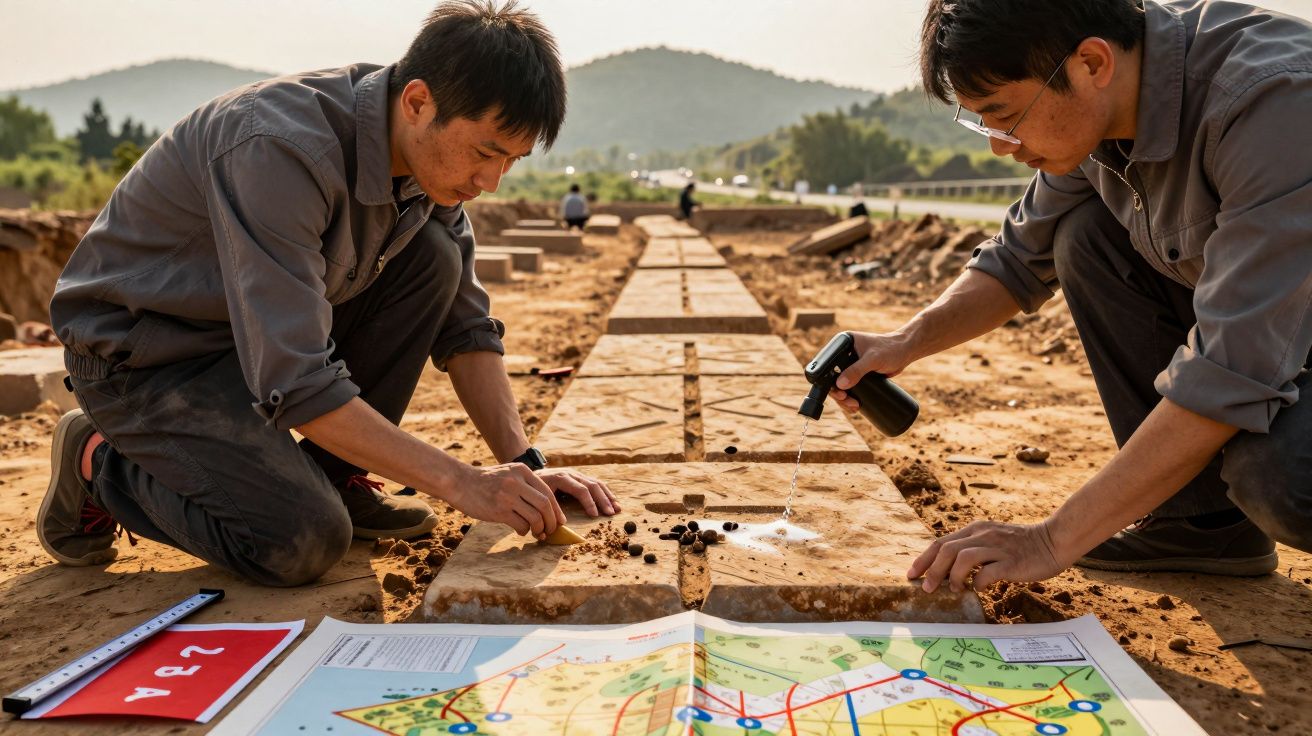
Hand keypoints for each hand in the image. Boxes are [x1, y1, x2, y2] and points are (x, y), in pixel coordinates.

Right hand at [446, 463, 565, 539]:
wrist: (459, 482)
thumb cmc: (485, 481)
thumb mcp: (508, 473)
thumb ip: (525, 484)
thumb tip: (546, 507)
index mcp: (522, 471)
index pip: (548, 492)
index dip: (556, 509)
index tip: (560, 521)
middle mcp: (516, 481)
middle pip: (545, 505)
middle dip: (552, 522)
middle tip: (551, 531)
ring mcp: (507, 495)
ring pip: (535, 517)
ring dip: (539, 529)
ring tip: (537, 533)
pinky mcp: (499, 510)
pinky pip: (521, 525)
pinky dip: (524, 531)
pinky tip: (520, 531)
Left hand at [537, 468, 620, 516]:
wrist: (530, 473)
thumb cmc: (533, 489)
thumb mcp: (537, 497)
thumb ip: (547, 509)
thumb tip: (558, 526)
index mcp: (561, 478)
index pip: (580, 489)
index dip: (589, 503)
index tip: (595, 516)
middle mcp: (572, 474)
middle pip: (592, 485)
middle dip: (603, 500)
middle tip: (611, 514)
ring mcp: (577, 474)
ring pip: (597, 483)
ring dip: (608, 496)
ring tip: (617, 508)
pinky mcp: (580, 477)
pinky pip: (596, 483)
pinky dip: (606, 492)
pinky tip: (613, 501)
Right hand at [829, 331, 914, 412]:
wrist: (905, 350)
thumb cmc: (891, 348)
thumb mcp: (873, 359)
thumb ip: (856, 370)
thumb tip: (840, 385)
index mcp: (842, 344)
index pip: (829, 365)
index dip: (830, 381)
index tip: (840, 394)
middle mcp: (844, 354)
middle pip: (833, 378)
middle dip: (839, 394)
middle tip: (849, 403)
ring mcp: (851, 364)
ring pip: (841, 385)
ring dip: (844, 399)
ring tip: (854, 407)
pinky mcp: (859, 373)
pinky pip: (850, 387)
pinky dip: (850, 397)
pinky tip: (854, 405)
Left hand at [906, 519, 1068, 592]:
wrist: (1053, 541)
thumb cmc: (1020, 546)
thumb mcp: (991, 540)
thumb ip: (971, 549)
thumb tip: (947, 571)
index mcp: (975, 529)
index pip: (941, 542)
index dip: (923, 559)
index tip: (912, 575)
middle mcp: (982, 535)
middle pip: (947, 550)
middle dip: (932, 570)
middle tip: (927, 589)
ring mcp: (997, 547)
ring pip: (963, 558)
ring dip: (953, 577)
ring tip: (955, 590)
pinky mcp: (1011, 561)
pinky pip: (987, 572)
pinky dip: (978, 582)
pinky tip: (979, 589)